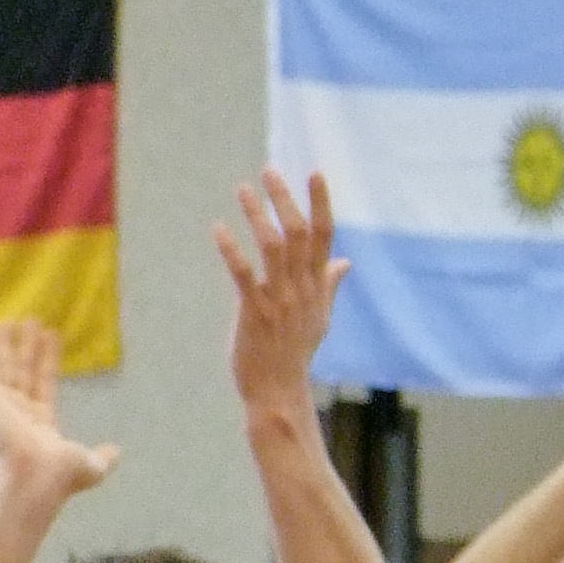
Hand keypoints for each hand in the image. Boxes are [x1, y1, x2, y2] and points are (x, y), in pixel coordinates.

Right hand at [0, 319, 116, 498]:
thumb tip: (116, 452)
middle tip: (32, 319)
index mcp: (41, 421)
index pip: (45, 380)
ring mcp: (4, 404)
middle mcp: (20, 410)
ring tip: (13, 318)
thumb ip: (102, 457)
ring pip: (6, 366)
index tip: (52, 336)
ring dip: (8, 343)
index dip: (48, 359)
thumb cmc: (64, 474)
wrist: (40, 476)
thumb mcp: (92, 466)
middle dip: (27, 345)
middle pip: (24, 369)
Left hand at [216, 169, 346, 421]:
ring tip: (243, 189)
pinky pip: (244, 276)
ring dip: (259, 217)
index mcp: (317, 288)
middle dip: (285, 200)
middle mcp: (303, 290)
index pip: (323, 237)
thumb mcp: (319, 316)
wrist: (278, 391)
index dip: (320, 204)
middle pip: (299, 235)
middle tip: (269, 171)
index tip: (314, 173)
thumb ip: (329, 284)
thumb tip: (344, 261)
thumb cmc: (295, 352)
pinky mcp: (255, 313)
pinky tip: (219, 229)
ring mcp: (280, 301)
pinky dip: (232, 251)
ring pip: (274, 249)